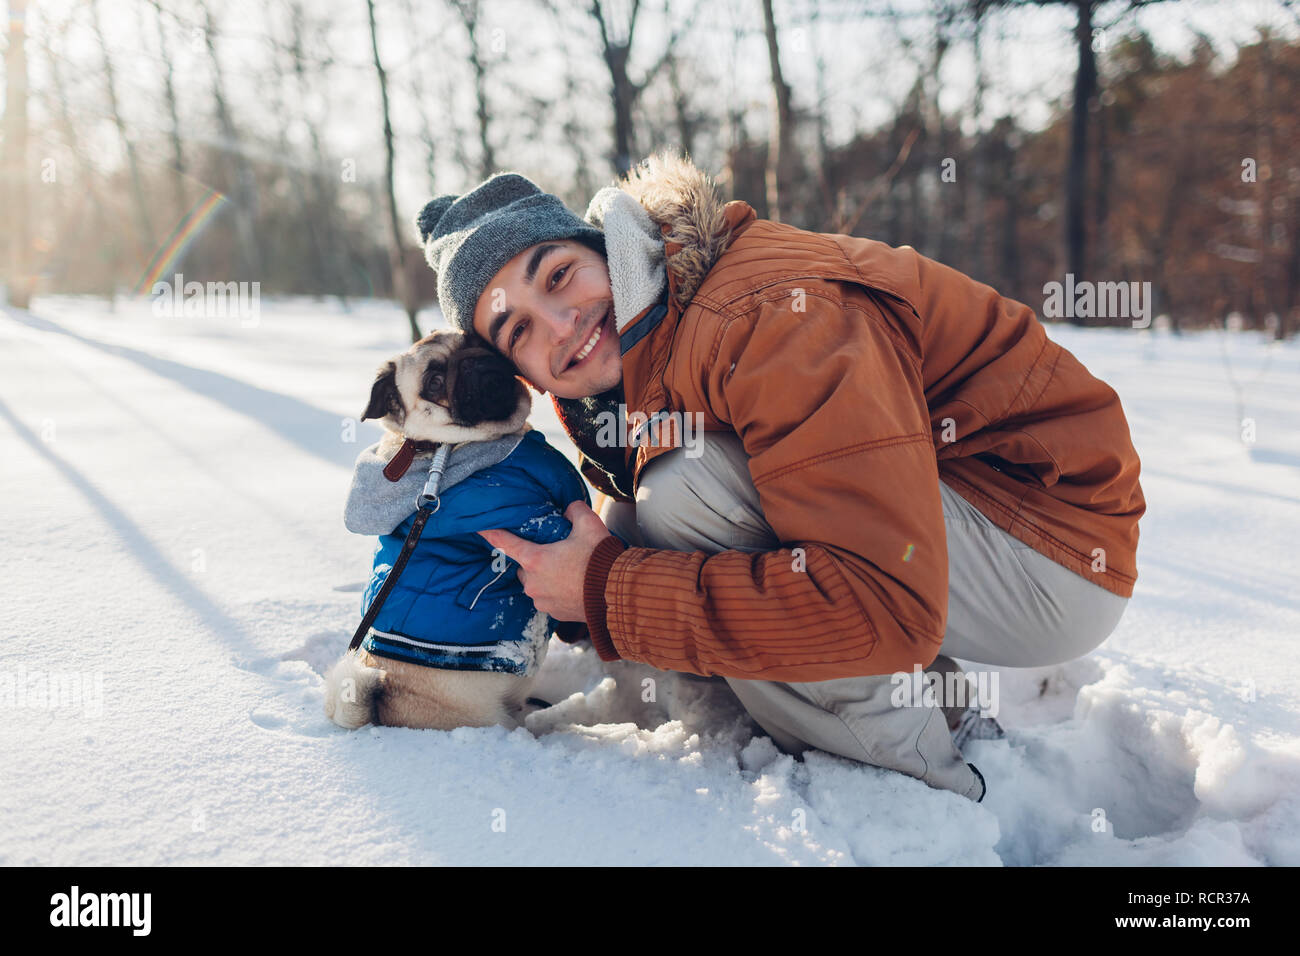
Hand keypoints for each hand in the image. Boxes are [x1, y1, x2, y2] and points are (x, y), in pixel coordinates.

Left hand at [477, 500, 610, 622]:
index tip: (478, 527)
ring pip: (536, 584)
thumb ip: (574, 511)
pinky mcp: (554, 614)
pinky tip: (575, 586)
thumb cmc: (600, 560)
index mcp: (535, 559)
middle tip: (558, 552)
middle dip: (536, 559)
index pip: (505, 543)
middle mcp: (533, 583)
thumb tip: (570, 509)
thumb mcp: (589, 525)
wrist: (616, 595)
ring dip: (547, 577)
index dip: (490, 533)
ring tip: (570, 571)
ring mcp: (542, 601)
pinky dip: (557, 592)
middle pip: (524, 566)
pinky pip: (548, 598)